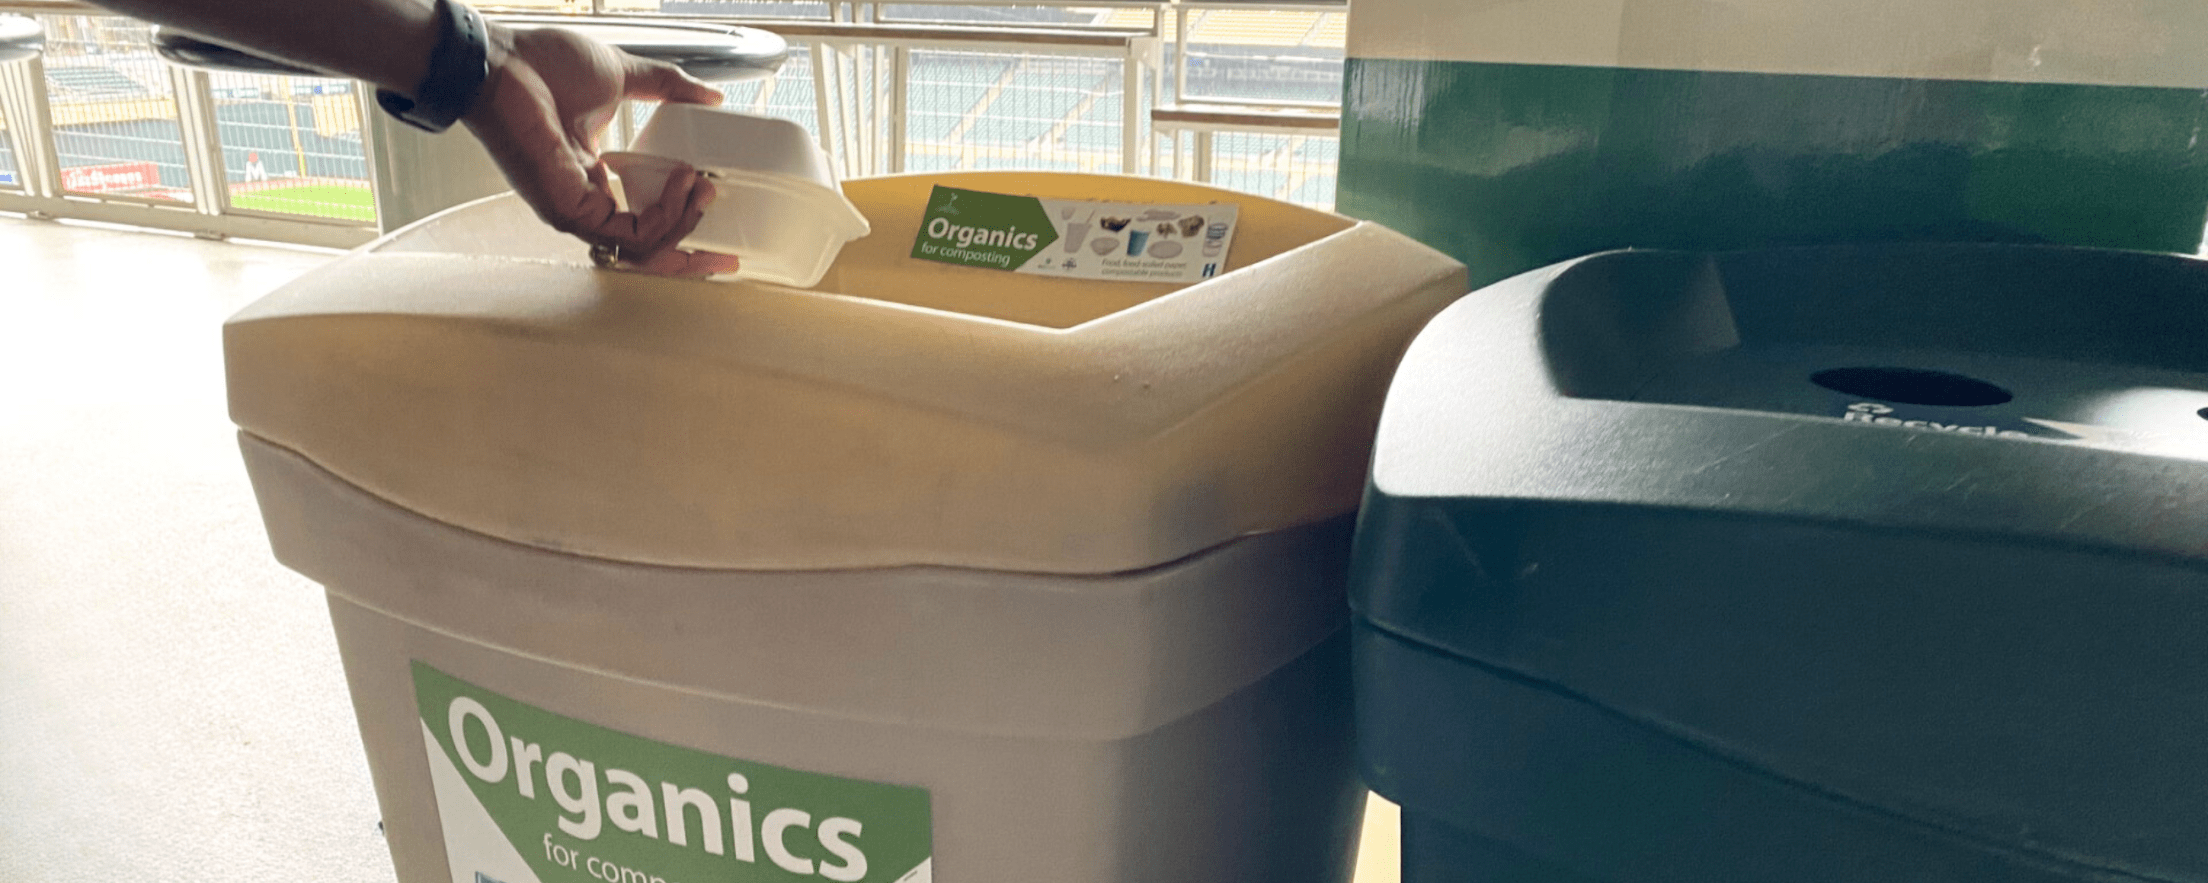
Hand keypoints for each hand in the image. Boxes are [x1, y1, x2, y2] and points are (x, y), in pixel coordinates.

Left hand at [462, 24, 742, 276]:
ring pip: (642, 246)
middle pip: (646, 251)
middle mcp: (582, 203)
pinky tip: (681, 179)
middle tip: (724, 237)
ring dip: (682, 222)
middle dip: (691, 252)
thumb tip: (707, 96)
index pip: (641, 223)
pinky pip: (629, 232)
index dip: (683, 226)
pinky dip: (663, 214)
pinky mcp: (568, 209)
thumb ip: (665, 87)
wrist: (501, 61)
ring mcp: (573, 210)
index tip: (716, 214)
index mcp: (592, 179)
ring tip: (700, 184)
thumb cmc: (540, 67)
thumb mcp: (620, 76)